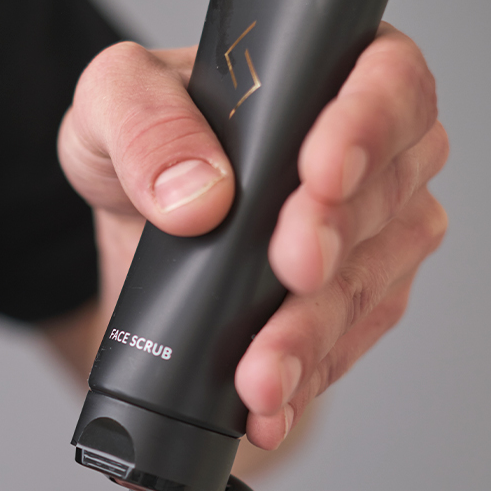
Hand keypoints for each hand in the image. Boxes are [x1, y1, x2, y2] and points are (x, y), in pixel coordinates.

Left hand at [57, 24, 447, 448]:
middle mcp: (363, 160)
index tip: (315, 179)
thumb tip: (197, 193)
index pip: (382, 85)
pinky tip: (267, 406)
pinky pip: (341, 350)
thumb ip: (144, 126)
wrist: (136, 239)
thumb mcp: (108, 111)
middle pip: (380, 201)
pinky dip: (301, 381)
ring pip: (361, 290)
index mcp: (321, 84)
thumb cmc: (136, 158)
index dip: (362, 130)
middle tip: (291, 273)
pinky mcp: (347, 306)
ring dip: (310, 339)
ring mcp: (364, 240)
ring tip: (262, 375)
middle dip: (332, 246)